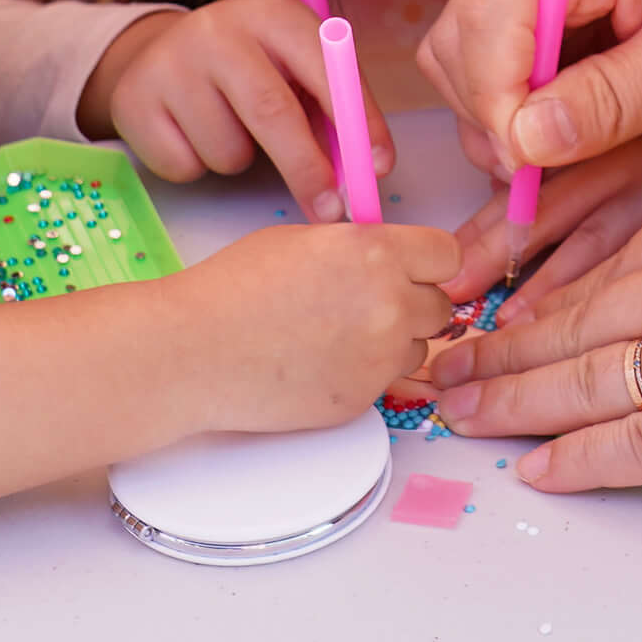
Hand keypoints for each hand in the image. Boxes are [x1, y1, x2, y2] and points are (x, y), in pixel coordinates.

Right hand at [79, 0, 395, 216]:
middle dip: (307, 169)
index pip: (325, 69)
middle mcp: (218, 29)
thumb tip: (364, 169)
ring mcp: (170, 63)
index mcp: (272, 12)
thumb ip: (329, 110)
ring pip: (227, 148)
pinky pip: (185, 165)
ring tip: (231, 132)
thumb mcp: (292, 68)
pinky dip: (198, 166)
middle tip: (329, 210)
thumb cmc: (248, 69)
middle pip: (272, 111)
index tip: (377, 168)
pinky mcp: (134, 101)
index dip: (357, 122)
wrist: (157, 55)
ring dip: (241, 162)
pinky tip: (191, 134)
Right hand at [180, 216, 462, 432]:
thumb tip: (389, 260)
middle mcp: (390, 305)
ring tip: (335, 336)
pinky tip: (318, 364)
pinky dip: (362, 374)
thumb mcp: (305, 241)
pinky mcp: (362, 400)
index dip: (428, 263)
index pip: (448, 257)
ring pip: (418, 349)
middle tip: (366, 305)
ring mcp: (379, 358)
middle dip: (412, 304)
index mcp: (377, 254)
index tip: (413, 269)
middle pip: (440, 307)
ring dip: (392, 343)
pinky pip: (385, 383)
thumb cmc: (234, 289)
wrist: (194, 352)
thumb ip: (361, 248)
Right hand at [419, 0, 641, 186]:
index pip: (489, 21)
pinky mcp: (555, 3)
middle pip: (461, 36)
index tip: (530, 169)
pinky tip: (565, 140)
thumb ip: (613, 100)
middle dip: (486, 113)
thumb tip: (524, 142)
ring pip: (469, 54)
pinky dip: (517, 109)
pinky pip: (502, 61)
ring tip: (556, 161)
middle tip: (538, 176)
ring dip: (496, 117)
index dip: (495, 104)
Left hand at [432, 142, 641, 490]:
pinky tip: (540, 471)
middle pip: (567, 329)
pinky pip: (640, 450)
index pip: (598, 267)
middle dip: (494, 352)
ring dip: (514, 407)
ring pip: (583, 390)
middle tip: (438, 369)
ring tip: (460, 418)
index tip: (494, 309)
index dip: (537, 295)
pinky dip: (581, 461)